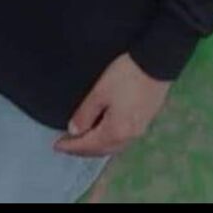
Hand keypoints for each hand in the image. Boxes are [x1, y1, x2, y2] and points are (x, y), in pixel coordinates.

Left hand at [53, 52, 171, 157]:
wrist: (157, 62)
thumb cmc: (126, 75)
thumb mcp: (100, 92)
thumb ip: (85, 113)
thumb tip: (74, 131)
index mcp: (115, 131)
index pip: (88, 145)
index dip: (70, 146)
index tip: (56, 145)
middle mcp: (129, 136)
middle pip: (102, 150)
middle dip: (83, 150)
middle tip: (67, 145)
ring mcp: (139, 129)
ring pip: (113, 146)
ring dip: (97, 147)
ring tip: (83, 141)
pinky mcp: (146, 120)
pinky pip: (122, 139)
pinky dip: (109, 140)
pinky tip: (104, 133)